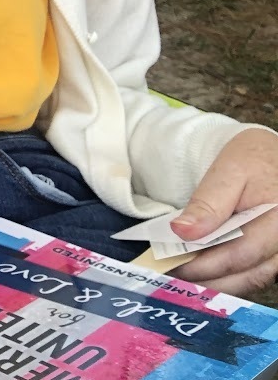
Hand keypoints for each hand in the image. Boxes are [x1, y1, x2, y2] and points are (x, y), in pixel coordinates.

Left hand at [170, 128, 277, 294]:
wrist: (271, 156)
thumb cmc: (253, 158)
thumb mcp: (229, 170)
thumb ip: (208, 203)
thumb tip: (182, 232)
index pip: (240, 254)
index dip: (205, 265)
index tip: (173, 265)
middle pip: (247, 274)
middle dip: (208, 279)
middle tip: (171, 275)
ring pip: (252, 279)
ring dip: (218, 282)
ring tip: (183, 276)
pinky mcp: (276, 253)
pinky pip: (255, 273)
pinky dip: (229, 276)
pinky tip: (205, 272)